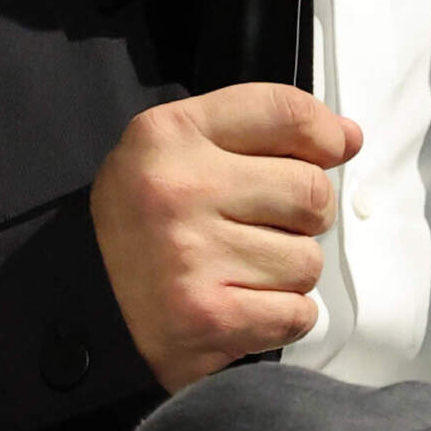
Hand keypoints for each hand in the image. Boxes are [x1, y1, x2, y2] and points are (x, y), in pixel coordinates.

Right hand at [89, 83, 363, 393]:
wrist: (84, 307)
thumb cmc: (146, 223)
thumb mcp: (178, 150)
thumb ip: (262, 129)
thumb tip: (347, 138)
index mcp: (169, 136)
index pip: (285, 111)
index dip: (324, 133)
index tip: (332, 150)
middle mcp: (178, 190)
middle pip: (311, 191)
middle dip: (303, 216)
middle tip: (262, 229)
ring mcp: (191, 257)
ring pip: (308, 261)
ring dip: (288, 273)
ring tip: (239, 272)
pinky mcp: (207, 319)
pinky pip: (297, 314)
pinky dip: (280, 317)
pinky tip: (241, 306)